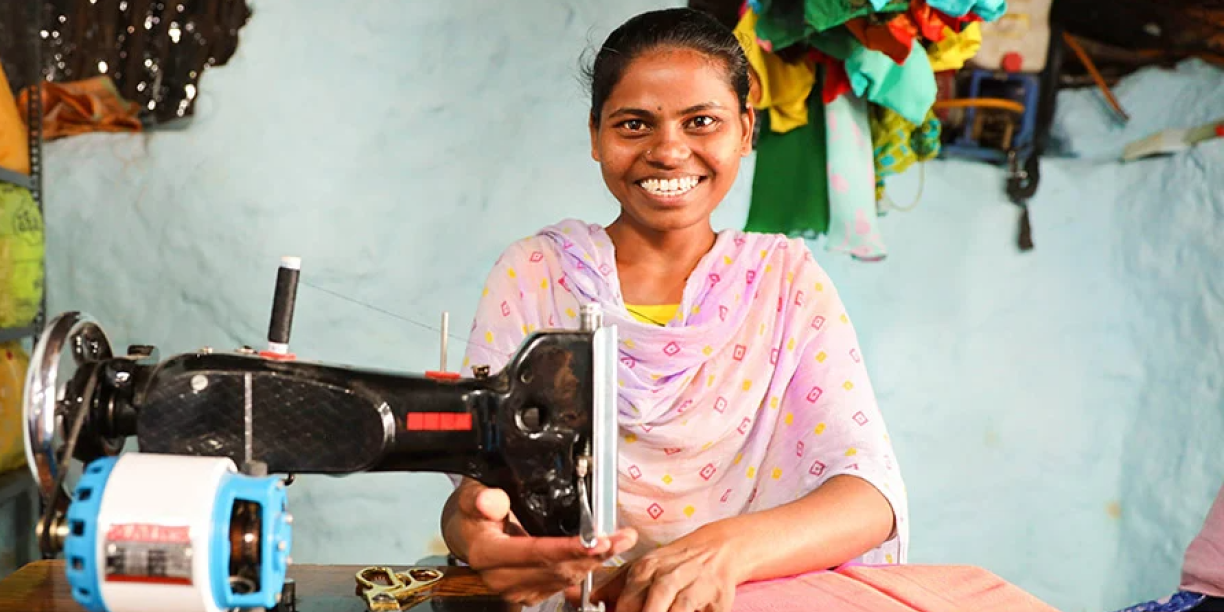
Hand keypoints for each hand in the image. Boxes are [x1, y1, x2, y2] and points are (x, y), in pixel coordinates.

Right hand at [447, 482, 637, 605]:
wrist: (466, 533)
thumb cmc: (474, 512)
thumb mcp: (471, 494)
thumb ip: (481, 497)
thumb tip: (491, 500)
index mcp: (487, 553)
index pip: (535, 552)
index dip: (568, 547)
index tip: (596, 540)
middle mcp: (501, 578)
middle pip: (556, 569)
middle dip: (593, 554)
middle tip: (622, 538)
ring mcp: (516, 589)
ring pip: (564, 579)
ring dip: (596, 561)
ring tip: (621, 541)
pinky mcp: (529, 593)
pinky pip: (563, 583)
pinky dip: (587, 566)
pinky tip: (604, 551)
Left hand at [575, 526, 739, 611]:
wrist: (717, 549)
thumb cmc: (675, 563)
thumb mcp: (643, 567)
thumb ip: (613, 585)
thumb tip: (581, 597)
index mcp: (645, 570)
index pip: (626, 603)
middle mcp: (669, 578)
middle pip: (650, 607)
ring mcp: (694, 588)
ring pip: (677, 609)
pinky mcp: (717, 600)